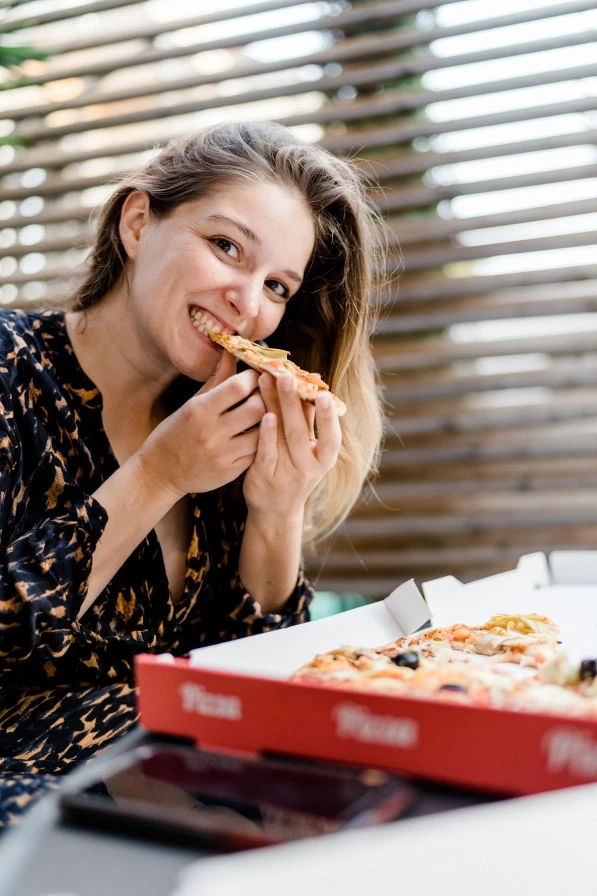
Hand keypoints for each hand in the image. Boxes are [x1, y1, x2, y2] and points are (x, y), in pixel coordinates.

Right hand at [138, 351, 265, 497]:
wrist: (160, 473)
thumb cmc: (175, 433)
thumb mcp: (191, 404)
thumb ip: (216, 380)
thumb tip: (232, 352)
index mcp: (199, 410)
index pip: (238, 386)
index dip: (252, 377)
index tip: (254, 376)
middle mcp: (212, 432)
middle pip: (256, 408)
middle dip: (263, 398)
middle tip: (262, 395)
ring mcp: (223, 454)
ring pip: (262, 432)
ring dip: (266, 421)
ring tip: (262, 415)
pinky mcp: (231, 471)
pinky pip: (258, 452)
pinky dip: (261, 441)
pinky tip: (256, 434)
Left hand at [242, 372, 341, 521]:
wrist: (274, 509)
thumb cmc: (293, 469)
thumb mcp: (308, 448)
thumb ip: (309, 418)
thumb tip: (312, 380)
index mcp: (324, 458)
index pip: (331, 437)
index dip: (328, 417)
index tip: (324, 394)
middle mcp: (309, 467)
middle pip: (301, 431)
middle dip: (294, 401)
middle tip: (286, 375)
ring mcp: (286, 473)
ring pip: (283, 437)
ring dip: (275, 407)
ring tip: (268, 381)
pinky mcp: (265, 477)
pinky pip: (266, 453)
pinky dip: (266, 434)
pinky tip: (264, 415)